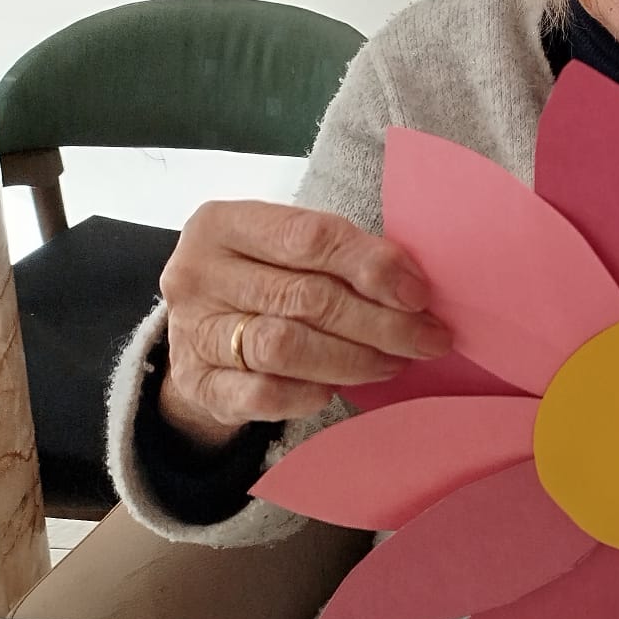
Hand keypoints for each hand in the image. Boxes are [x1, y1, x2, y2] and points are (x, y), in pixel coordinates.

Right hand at [157, 201, 450, 448]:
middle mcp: (197, 274)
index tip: (419, 294)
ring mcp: (191, 331)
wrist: (198, 334)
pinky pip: (261, 394)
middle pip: (305, 297)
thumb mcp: (288, 252)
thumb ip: (340, 257)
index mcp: (223, 224)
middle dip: (380, 323)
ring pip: (285, 347)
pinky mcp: (194, 384)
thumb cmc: (261, 281)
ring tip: (392, 363)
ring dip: (353, 359)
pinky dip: (306, 393)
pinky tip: (333, 389)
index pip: (310, 237)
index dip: (372, 266)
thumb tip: (413, 288)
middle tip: (427, 339)